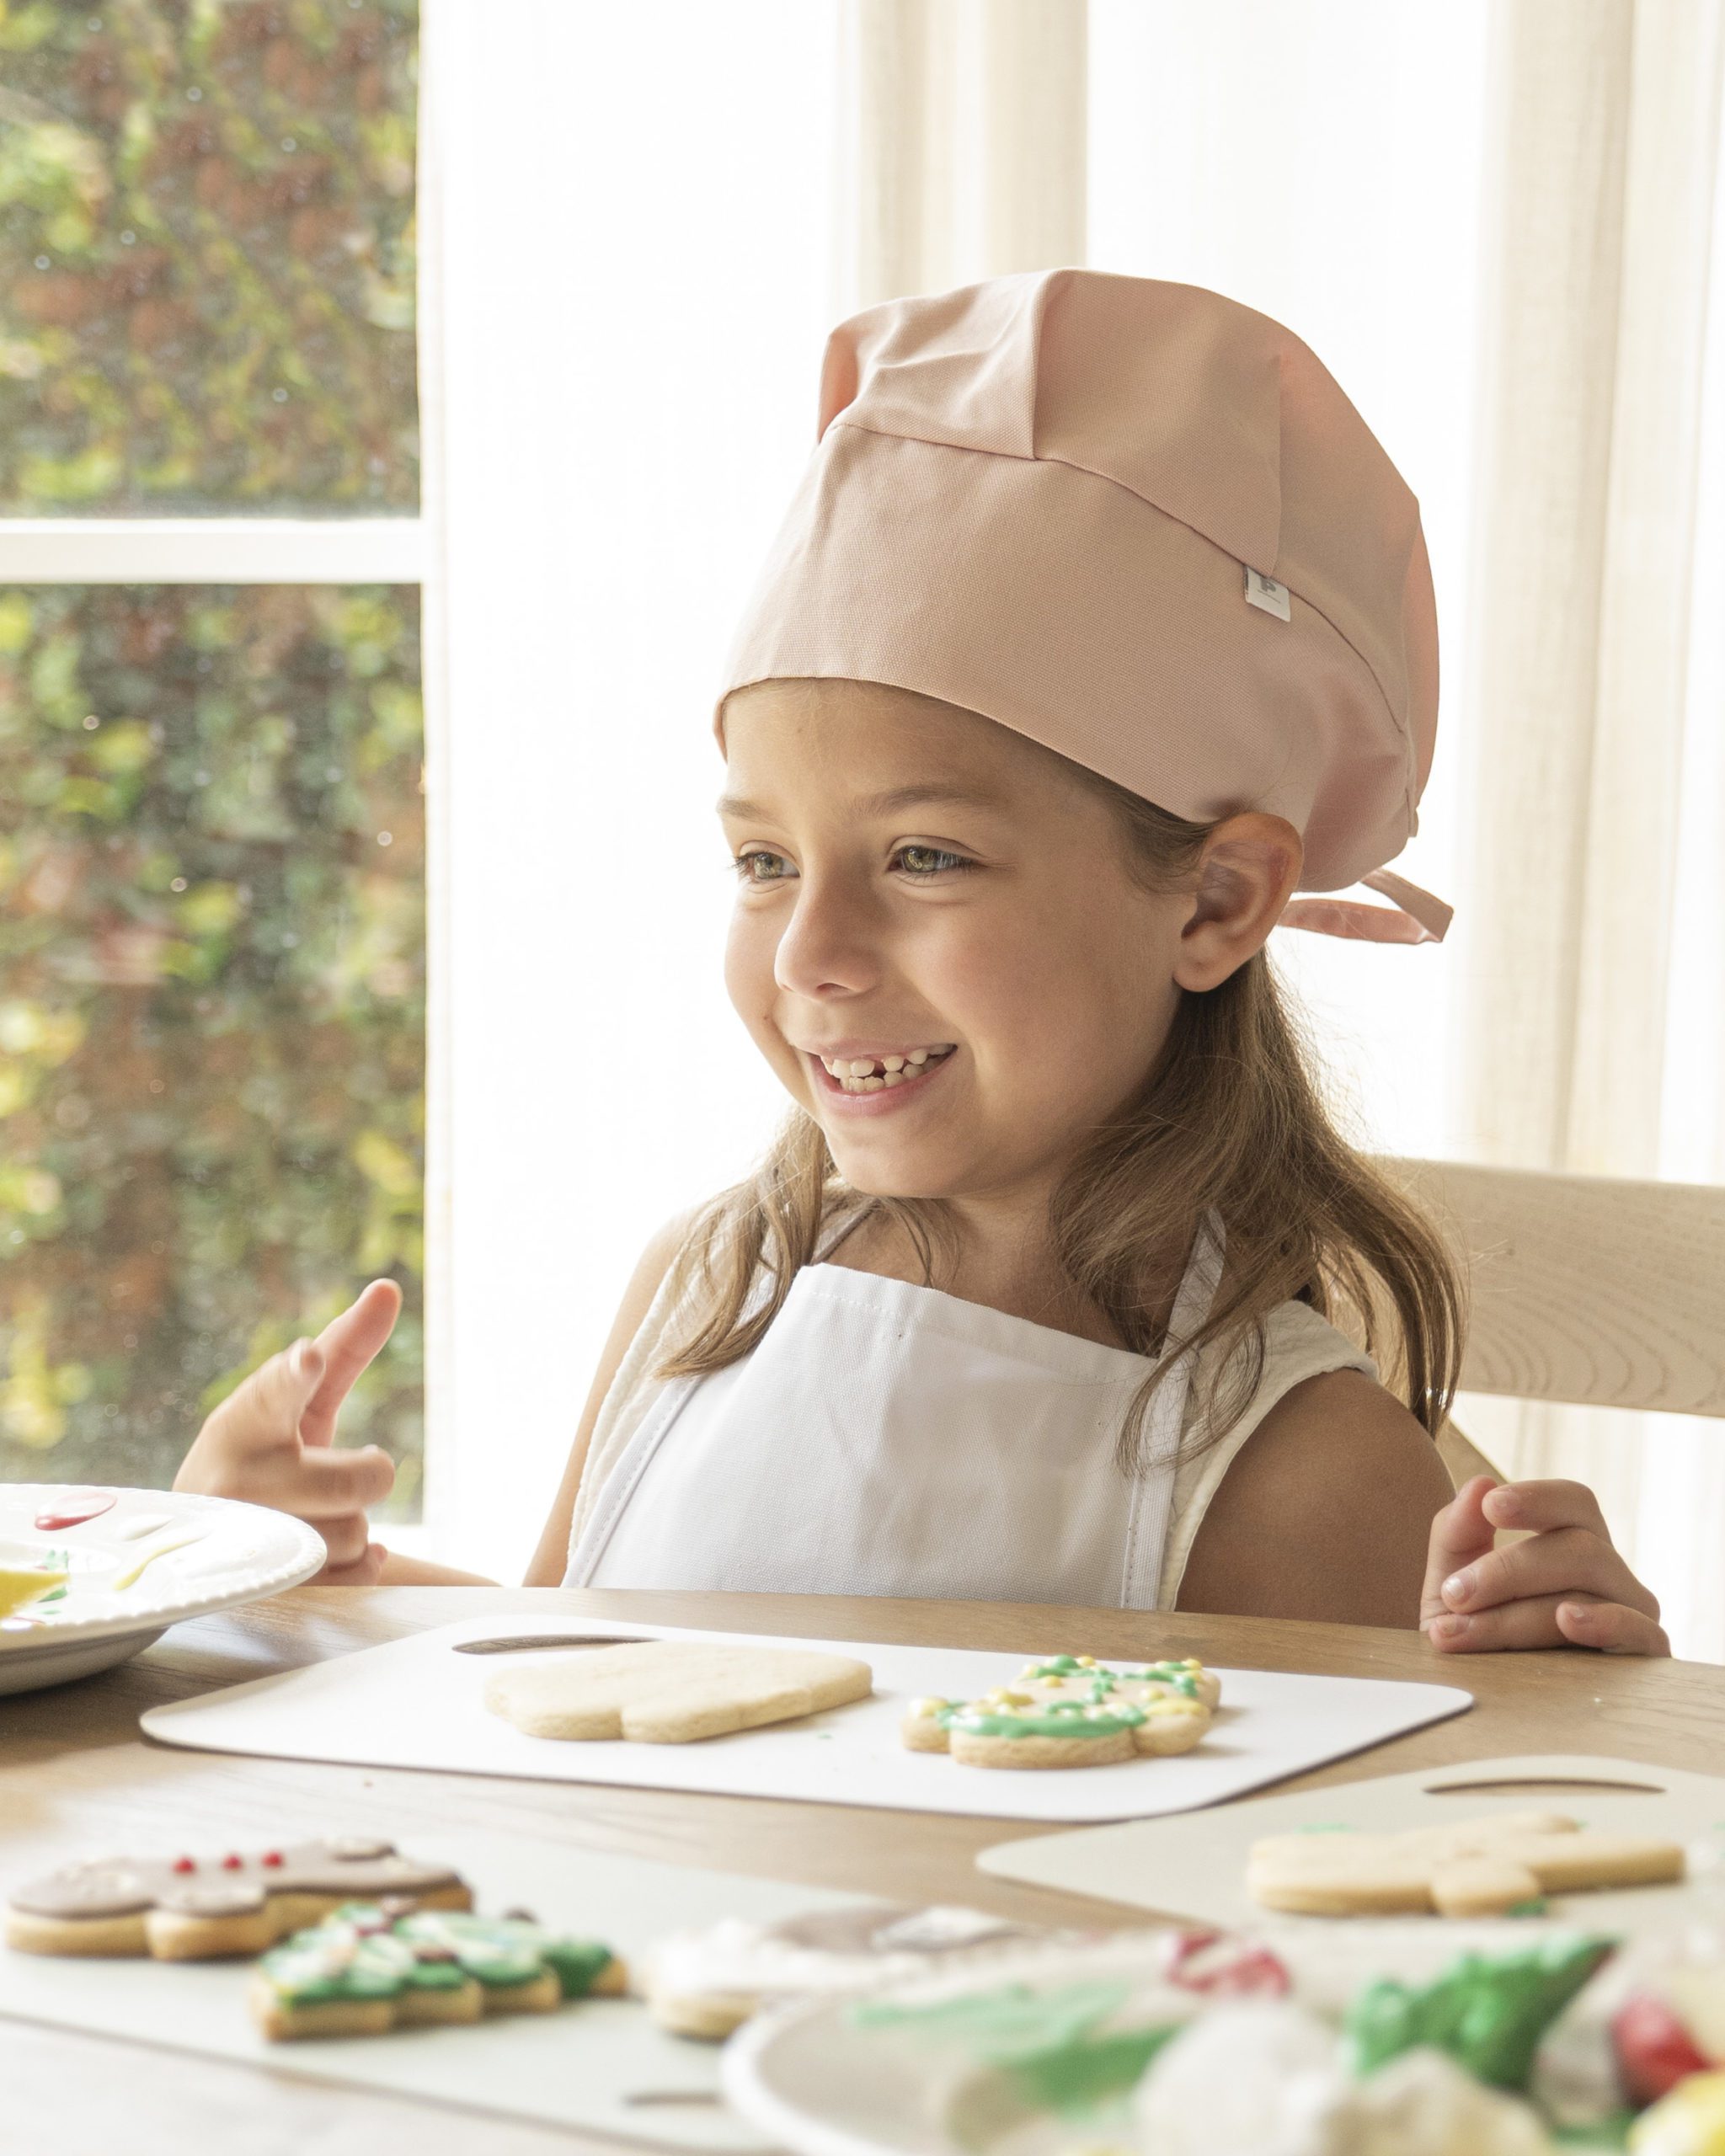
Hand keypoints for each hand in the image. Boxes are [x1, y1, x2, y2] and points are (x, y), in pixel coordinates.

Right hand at [174, 1280, 402, 1584]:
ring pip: (357, 1533)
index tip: (307, 1358)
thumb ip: (342, 1349)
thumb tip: (389, 1289)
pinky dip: (357, 1563)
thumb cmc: (262, 1450)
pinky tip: (326, 1550)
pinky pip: (353, 1575)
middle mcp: (236, 1481)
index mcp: (243, 1420)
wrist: (199, 1538)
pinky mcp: (264, 1589)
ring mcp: (245, 1540)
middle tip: (340, 1469)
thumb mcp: (296, 1403)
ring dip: (352, 1524)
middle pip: (358, 1479)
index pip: (272, 1394)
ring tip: (311, 1515)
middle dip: (366, 1473)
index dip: (294, 1377)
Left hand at [1421, 1474, 1668, 1654]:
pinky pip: (1637, 1630)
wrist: (1482, 1702)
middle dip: (1507, 1570)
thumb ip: (1456, 1535)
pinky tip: (1567, 1620)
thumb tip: (1479, 1485)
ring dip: (1516, 1612)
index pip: (1574, 1502)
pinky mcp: (1644, 1656)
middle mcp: (1609, 1573)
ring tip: (1460, 1631)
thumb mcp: (1449, 1584)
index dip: (1538, 1498)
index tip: (1492, 1506)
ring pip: (1587, 1590)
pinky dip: (1603, 1621)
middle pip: (1578, 1547)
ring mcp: (1631, 1612)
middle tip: (1453, 1594)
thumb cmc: (1473, 1632)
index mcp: (1572, 1542)